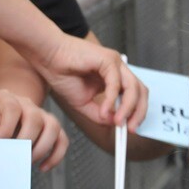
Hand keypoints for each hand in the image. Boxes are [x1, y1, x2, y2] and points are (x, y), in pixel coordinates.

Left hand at [0, 90, 68, 171]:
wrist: (0, 114)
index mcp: (6, 99)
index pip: (12, 107)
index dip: (7, 126)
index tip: (0, 142)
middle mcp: (27, 105)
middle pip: (35, 117)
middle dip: (26, 140)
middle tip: (15, 155)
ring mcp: (42, 115)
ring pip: (53, 126)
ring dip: (43, 147)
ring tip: (28, 161)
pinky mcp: (51, 128)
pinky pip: (62, 139)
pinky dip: (56, 155)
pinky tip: (42, 167)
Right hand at [28, 34, 147, 128]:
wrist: (47, 58)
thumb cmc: (62, 74)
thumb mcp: (82, 103)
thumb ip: (99, 114)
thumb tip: (114, 123)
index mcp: (114, 78)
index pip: (135, 95)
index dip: (136, 113)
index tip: (130, 130)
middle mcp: (118, 69)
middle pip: (141, 91)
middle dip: (138, 112)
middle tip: (130, 129)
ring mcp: (115, 63)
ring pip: (133, 87)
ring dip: (128, 108)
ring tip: (118, 123)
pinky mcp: (108, 59)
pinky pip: (116, 83)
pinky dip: (112, 99)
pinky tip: (104, 110)